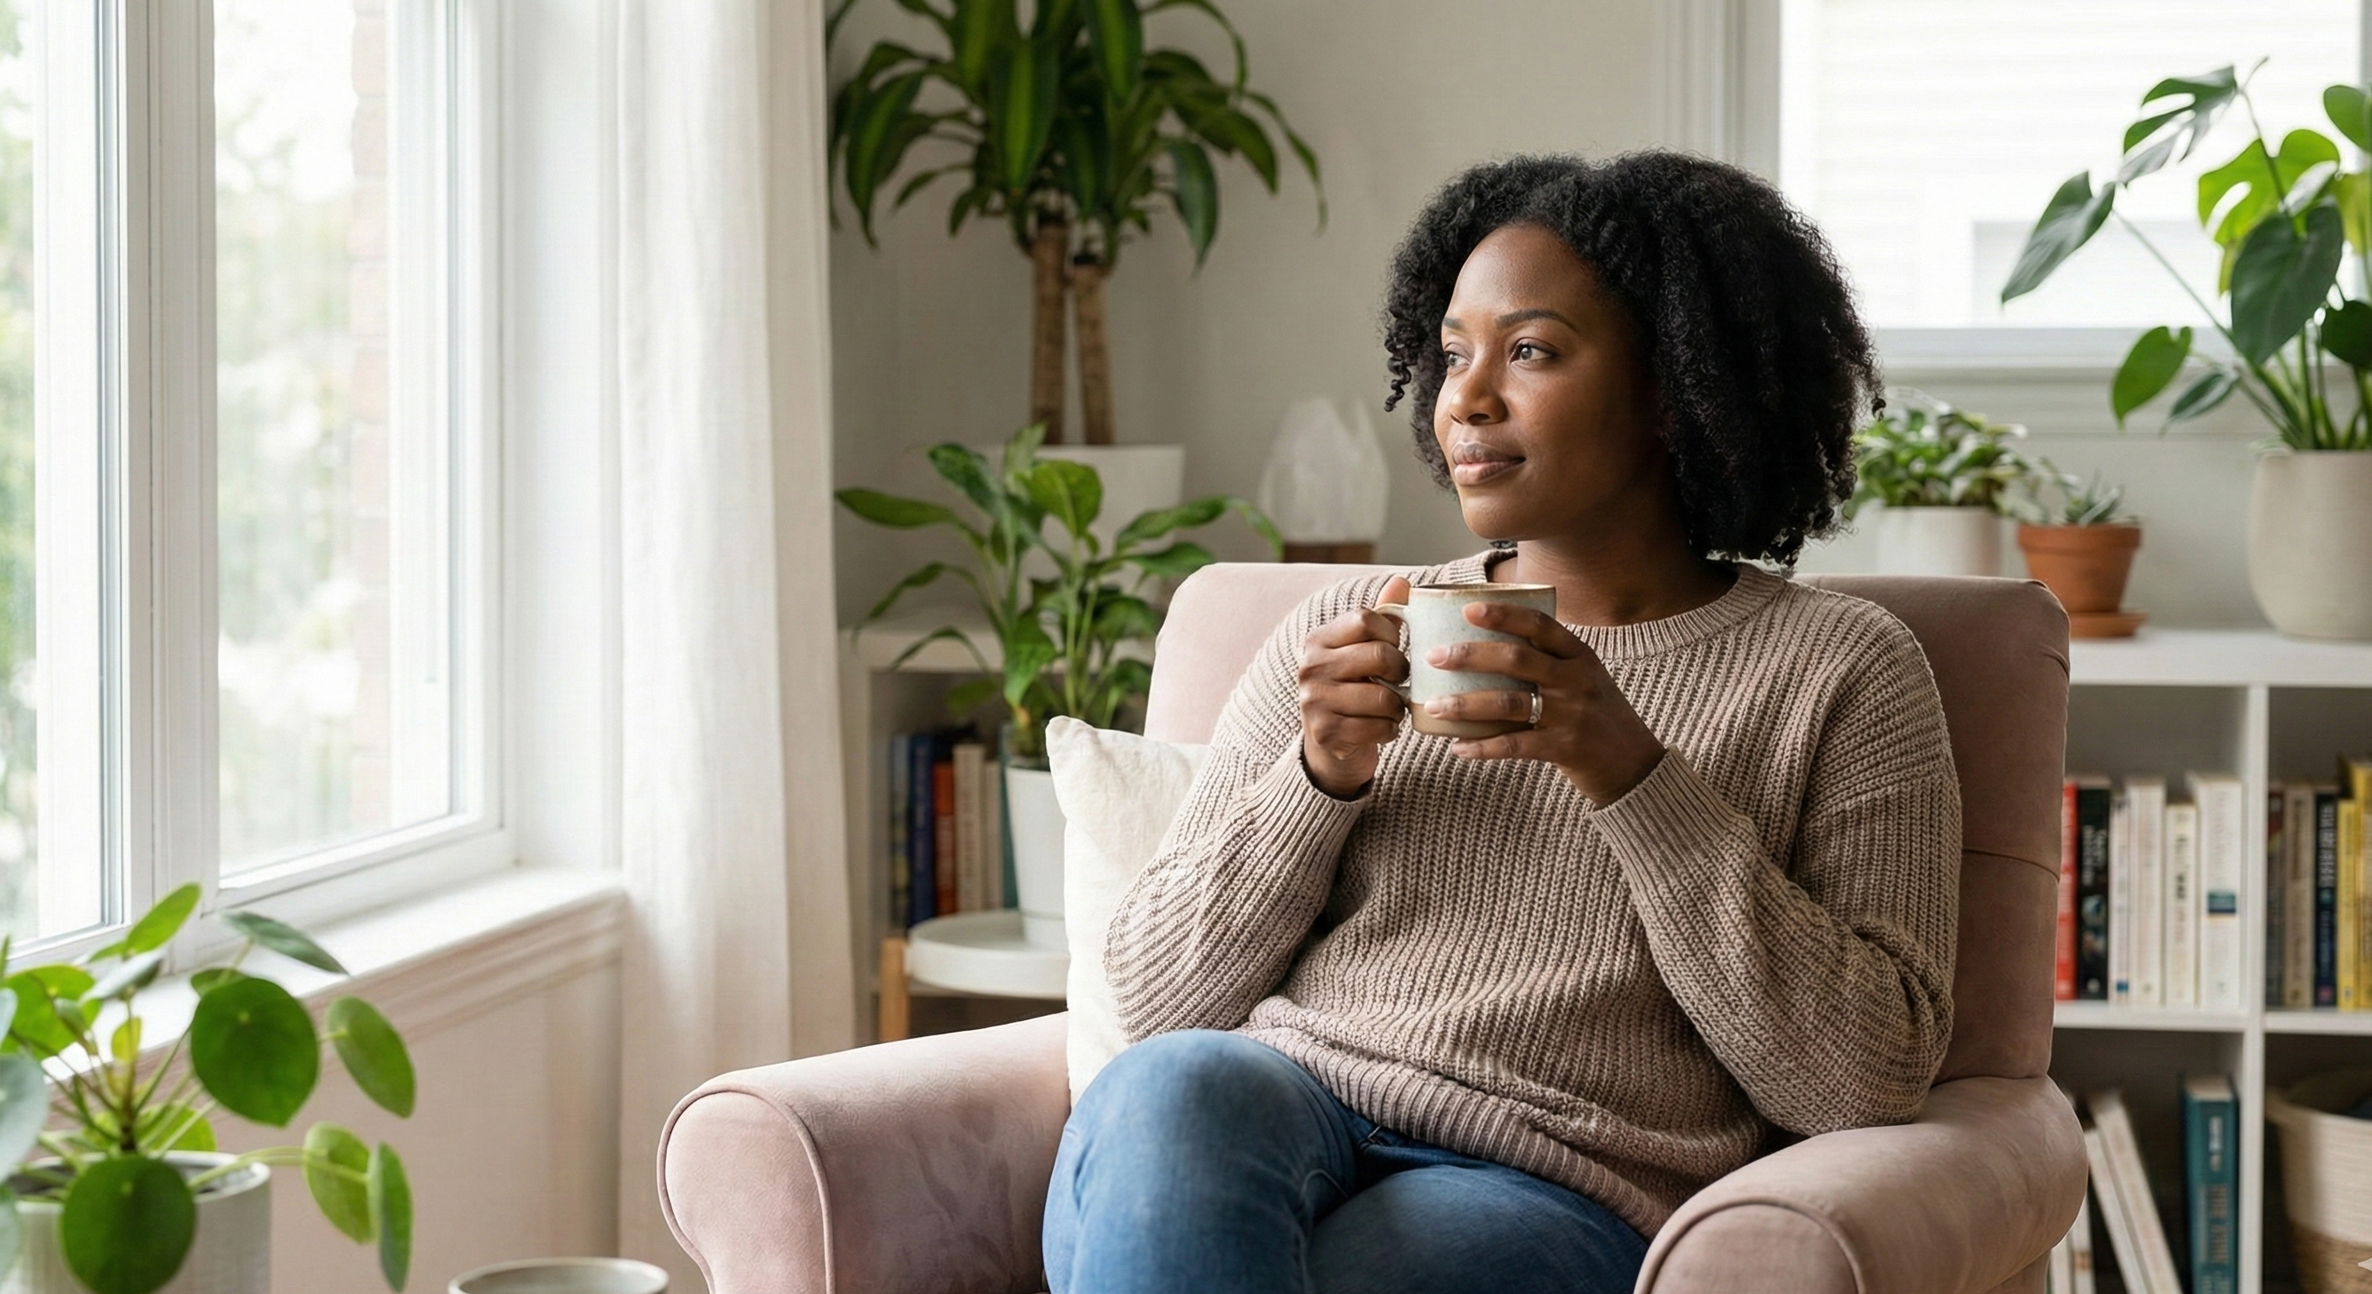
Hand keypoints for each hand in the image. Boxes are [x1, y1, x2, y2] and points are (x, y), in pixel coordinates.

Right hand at [1297, 576, 1411, 796]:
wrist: (1329, 747)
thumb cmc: (1352, 690)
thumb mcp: (1362, 650)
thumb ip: (1382, 617)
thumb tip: (1402, 581)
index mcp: (1317, 641)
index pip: (1366, 619)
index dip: (1392, 634)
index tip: (1393, 649)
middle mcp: (1310, 668)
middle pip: (1380, 656)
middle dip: (1401, 672)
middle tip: (1399, 681)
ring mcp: (1314, 702)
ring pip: (1384, 697)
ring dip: (1397, 706)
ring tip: (1390, 707)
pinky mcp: (1327, 734)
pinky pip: (1380, 728)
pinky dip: (1390, 730)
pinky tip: (1380, 728)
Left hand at [1424, 603, 1665, 803]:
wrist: (1635, 764)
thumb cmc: (1598, 716)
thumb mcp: (1585, 677)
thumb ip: (1550, 660)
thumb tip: (1490, 644)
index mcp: (1580, 656)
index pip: (1540, 625)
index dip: (1504, 614)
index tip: (1469, 608)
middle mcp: (1576, 680)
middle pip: (1517, 659)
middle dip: (1470, 656)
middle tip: (1434, 657)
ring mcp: (1571, 714)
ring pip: (1509, 702)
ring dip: (1466, 704)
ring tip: (1434, 706)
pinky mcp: (1564, 748)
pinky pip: (1514, 745)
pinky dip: (1482, 747)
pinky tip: (1457, 748)